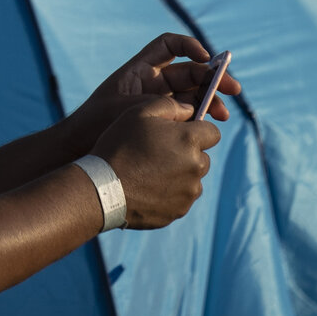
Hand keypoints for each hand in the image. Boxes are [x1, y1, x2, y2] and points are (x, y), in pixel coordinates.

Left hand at [75, 33, 237, 135]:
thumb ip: (161, 106)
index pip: (169, 46)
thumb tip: (194, 110)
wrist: (80, 148)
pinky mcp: (164, 124)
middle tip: (233, 89)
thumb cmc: (97, 123)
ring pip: (193, 96)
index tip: (206, 57)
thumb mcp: (128, 108)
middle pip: (189, 72)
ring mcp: (159, 103)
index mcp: (140, 69)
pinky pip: (187, 116)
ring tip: (222, 115)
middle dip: (212, 79)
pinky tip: (209, 127)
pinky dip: (200, 119)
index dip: (189, 46)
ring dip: (211, 102)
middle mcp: (152, 83)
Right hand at [93, 95, 219, 229]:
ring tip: (151, 172)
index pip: (213, 133)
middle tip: (159, 153)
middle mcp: (196, 167)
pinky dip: (170, 193)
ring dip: (180, 174)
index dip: (197, 131)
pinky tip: (148, 188)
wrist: (103, 188)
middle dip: (187, 153)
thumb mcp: (139, 112)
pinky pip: (182, 198)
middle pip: (202, 157)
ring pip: (193, 179)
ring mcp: (189, 192)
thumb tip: (189, 109)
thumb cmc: (120, 145)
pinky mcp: (179, 210)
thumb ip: (169, 105)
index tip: (179, 133)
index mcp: (189, 140)